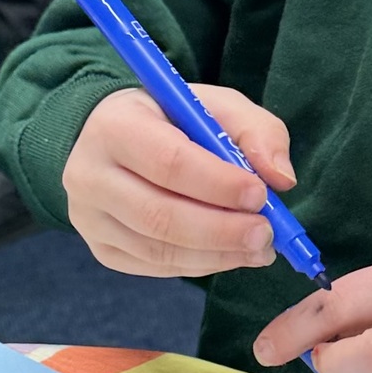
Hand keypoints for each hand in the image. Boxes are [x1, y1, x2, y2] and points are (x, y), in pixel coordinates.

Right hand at [63, 84, 294, 277]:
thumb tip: (281, 179)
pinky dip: (199, 264)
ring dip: (216, 255)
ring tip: (257, 249)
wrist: (104, 139)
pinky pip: (155, 267)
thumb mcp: (211, 105)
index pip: (169, 163)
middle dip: (222, 231)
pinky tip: (228, 254)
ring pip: (158, 250)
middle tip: (265, 235)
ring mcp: (90, 219)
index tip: (261, 196)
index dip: (219, 185)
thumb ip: (255, 131)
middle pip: (160, 216)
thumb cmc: (166, 119)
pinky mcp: (101, 249)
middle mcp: (90, 175)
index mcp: (115, 126)